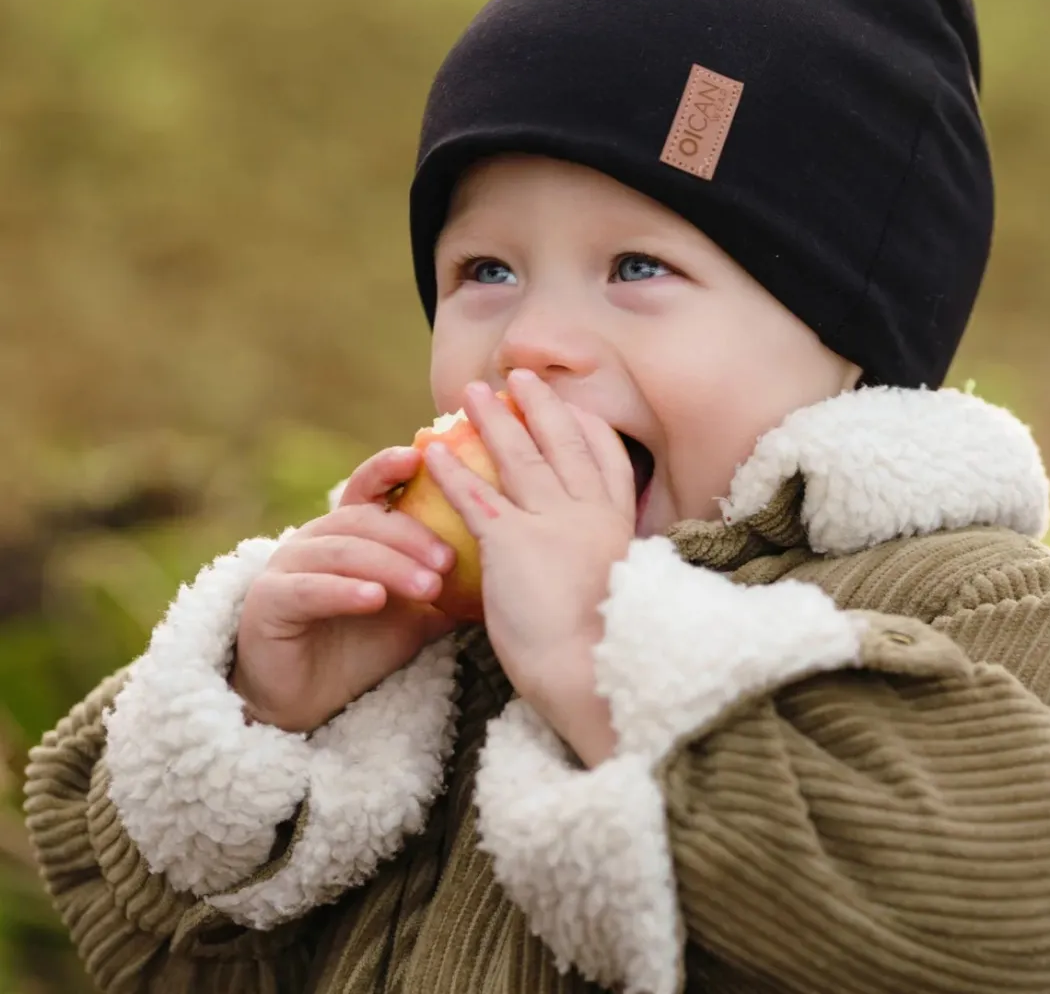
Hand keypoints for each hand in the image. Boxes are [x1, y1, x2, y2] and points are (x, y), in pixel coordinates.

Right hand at [229, 446, 457, 732]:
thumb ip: (446, 584)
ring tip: (427, 584)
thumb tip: (505, 564)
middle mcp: (315, 539)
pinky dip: (344, 590)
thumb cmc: (362, 647)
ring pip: (342, 551)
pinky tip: (374, 599)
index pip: (369, 488)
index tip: (421, 457)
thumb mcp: (416, 613)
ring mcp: (287, 567)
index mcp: (348, 531)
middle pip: (364, 519)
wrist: (308, 702)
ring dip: (388, 564)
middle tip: (449, 559)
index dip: (390, 467)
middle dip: (410, 535)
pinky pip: (309, 589)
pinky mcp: (269, 602)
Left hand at [422, 369, 635, 759]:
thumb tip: (584, 572)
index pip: (608, 461)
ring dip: (493, 419)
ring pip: (519, 455)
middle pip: (564, 442)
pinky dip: (451, 469)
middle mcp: (589, 513)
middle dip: (541, 404)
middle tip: (521, 375)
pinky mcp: (513, 542)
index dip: (589, 428)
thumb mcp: (616, 596)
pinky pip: (475, 495)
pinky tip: (431, 451)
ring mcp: (553, 522)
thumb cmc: (605, 654)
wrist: (594, 674)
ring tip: (471, 393)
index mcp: (617, 527)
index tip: (576, 407)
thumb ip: (597, 569)